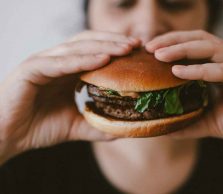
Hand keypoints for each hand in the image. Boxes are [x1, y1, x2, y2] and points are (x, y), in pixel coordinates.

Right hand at [0, 31, 139, 163]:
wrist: (6, 137)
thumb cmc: (37, 128)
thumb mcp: (75, 126)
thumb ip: (96, 125)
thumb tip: (122, 130)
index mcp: (66, 70)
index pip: (95, 51)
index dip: (116, 49)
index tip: (138, 53)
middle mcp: (56, 61)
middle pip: (89, 43)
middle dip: (114, 42)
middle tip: (137, 45)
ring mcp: (43, 62)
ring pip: (77, 48)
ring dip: (103, 46)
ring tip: (126, 49)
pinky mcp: (31, 69)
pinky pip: (60, 62)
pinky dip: (82, 59)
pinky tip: (103, 60)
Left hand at [146, 30, 222, 153]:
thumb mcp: (213, 122)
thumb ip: (190, 121)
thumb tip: (165, 127)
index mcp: (221, 69)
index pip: (192, 49)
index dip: (170, 47)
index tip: (148, 54)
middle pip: (198, 40)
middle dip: (171, 41)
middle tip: (148, 48)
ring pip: (209, 48)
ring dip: (182, 49)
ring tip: (159, 54)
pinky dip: (200, 69)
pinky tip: (179, 71)